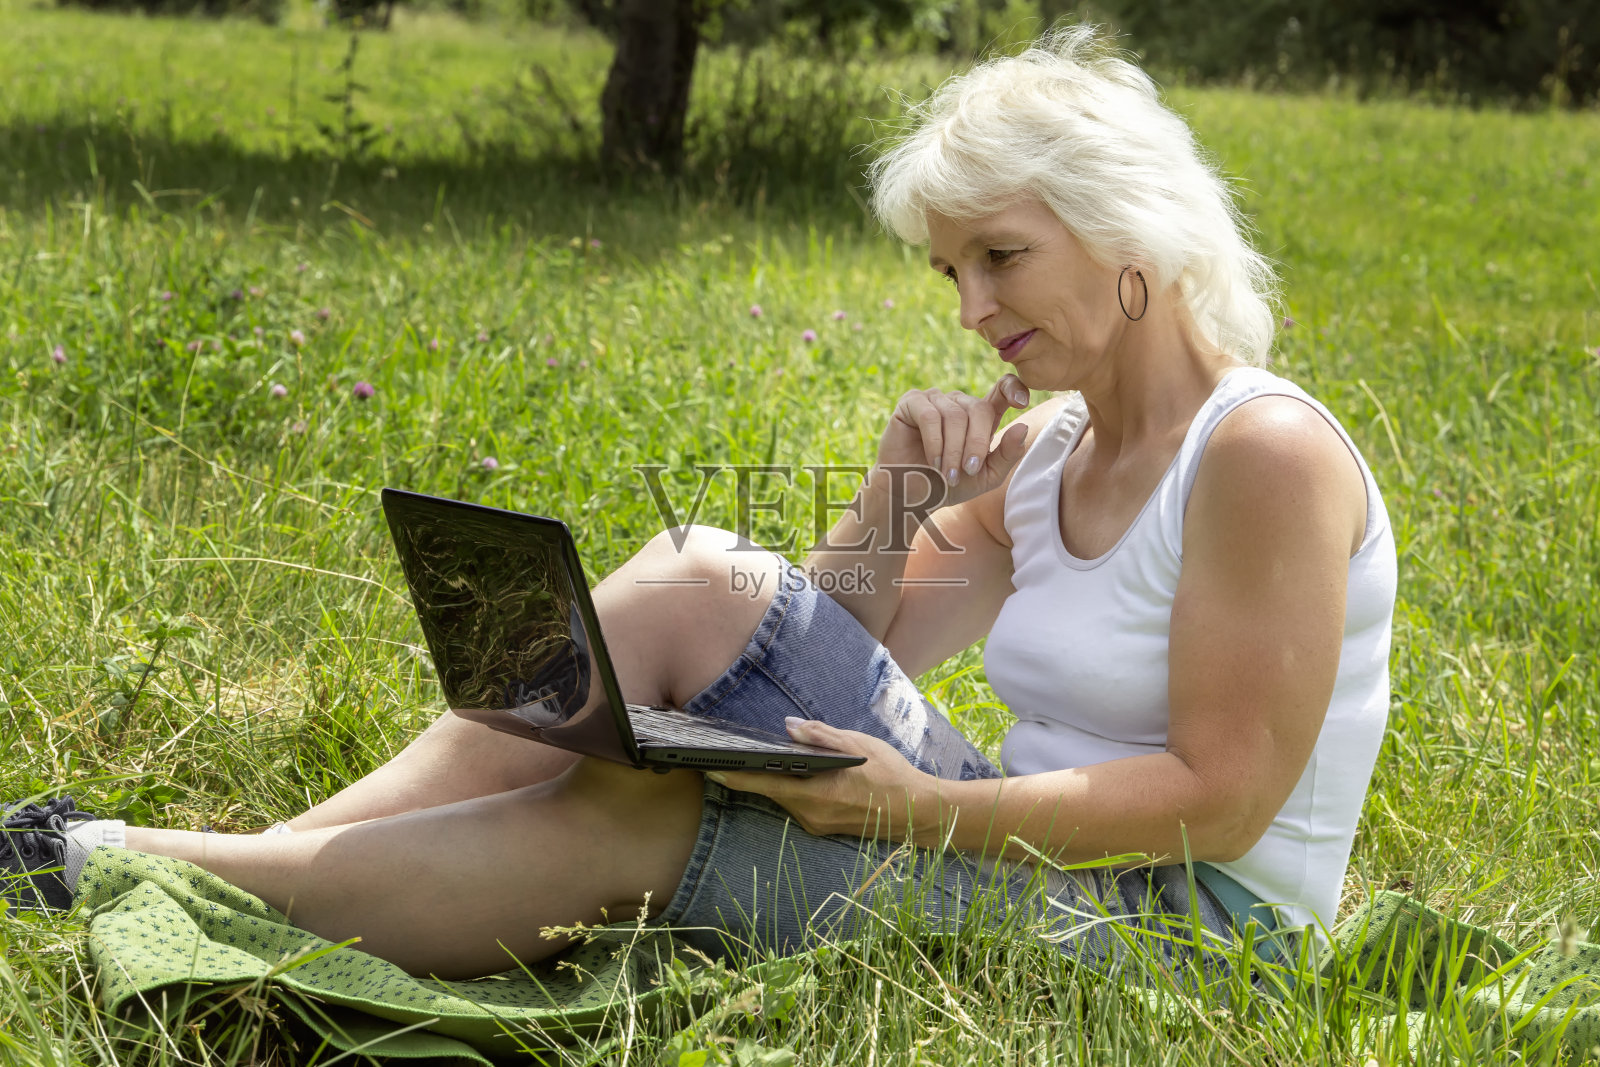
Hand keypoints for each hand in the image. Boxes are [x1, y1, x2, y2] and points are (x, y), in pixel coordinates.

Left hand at [708, 718, 939, 841]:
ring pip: (783, 797)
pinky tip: (795, 773)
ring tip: (759, 759)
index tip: (708, 767)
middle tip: (728, 754)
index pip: (762, 784)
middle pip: (769, 791)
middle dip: (750, 774)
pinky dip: (791, 788)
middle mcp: (810, 815)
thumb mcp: (857, 746)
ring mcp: (816, 824)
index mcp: (815, 794)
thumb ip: (821, 736)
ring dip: (773, 779)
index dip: (732, 775)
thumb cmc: (890, 775)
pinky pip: (797, 804)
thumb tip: (789, 728)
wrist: (918, 812)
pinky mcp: (823, 826)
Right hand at [875, 375, 1031, 509]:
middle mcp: (959, 403)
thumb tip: (1021, 427)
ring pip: (954, 415)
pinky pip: (929, 416)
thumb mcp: (985, 476)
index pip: (1002, 390)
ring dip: (953, 450)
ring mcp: (935, 399)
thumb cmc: (947, 485)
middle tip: (968, 471)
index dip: (1013, 388)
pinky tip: (933, 461)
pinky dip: (935, 443)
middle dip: (976, 443)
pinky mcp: (911, 403)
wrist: (910, 495)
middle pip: (978, 409)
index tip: (1022, 402)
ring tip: (947, 474)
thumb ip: (1007, 454)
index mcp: (980, 416)